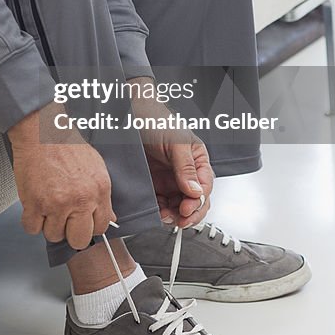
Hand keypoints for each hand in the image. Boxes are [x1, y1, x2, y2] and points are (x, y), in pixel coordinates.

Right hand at [7, 101, 115, 249]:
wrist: (42, 131)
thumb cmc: (66, 145)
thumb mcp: (96, 167)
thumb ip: (102, 195)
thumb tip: (110, 218)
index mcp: (99, 190)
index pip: (100, 227)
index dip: (89, 226)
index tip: (81, 222)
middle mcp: (81, 199)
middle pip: (79, 239)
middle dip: (70, 233)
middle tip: (64, 219)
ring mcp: (57, 203)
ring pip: (53, 236)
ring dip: (48, 224)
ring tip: (47, 206)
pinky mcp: (35, 203)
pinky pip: (31, 229)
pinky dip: (30, 221)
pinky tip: (35, 207)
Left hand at [127, 78, 214, 227]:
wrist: (130, 115)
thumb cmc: (156, 120)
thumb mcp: (176, 142)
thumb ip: (186, 167)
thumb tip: (195, 191)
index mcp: (197, 160)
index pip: (205, 187)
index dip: (199, 202)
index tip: (187, 209)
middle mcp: (186, 172)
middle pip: (194, 201)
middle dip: (189, 213)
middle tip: (179, 219)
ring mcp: (170, 179)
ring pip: (179, 206)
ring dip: (174, 215)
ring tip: (165, 216)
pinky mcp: (155, 184)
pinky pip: (162, 203)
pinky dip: (161, 211)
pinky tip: (157, 211)